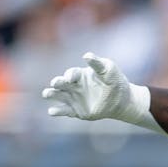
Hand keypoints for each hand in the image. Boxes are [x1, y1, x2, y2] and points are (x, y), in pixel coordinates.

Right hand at [42, 52, 157, 129]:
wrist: (121, 100)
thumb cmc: (114, 81)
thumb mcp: (108, 70)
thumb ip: (97, 64)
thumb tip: (86, 55)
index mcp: (80, 75)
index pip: (72, 73)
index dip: (70, 75)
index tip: (71, 77)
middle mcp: (74, 86)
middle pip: (61, 83)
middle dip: (57, 82)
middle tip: (55, 83)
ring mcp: (74, 98)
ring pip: (59, 96)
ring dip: (52, 94)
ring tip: (46, 94)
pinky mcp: (76, 111)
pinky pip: (64, 111)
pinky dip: (57, 111)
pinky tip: (51, 111)